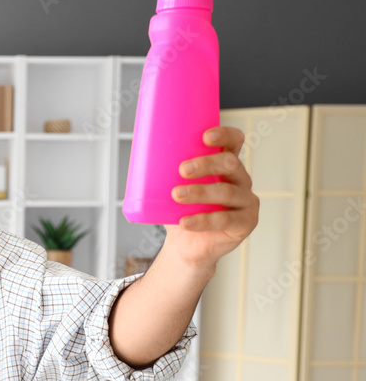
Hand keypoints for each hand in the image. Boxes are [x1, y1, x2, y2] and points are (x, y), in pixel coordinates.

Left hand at [163, 126, 259, 272]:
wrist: (185, 245)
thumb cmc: (180, 210)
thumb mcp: (171, 187)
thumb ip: (162, 171)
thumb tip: (136, 154)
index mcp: (225, 165)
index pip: (234, 141)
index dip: (225, 135)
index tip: (205, 137)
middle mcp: (240, 179)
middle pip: (230, 164)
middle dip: (206, 164)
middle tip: (182, 169)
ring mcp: (246, 201)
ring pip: (226, 192)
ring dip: (200, 192)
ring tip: (177, 195)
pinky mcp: (245, 223)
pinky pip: (225, 220)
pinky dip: (203, 221)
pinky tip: (185, 222)